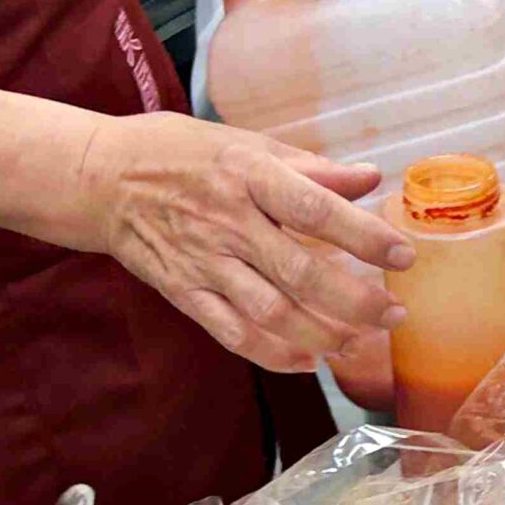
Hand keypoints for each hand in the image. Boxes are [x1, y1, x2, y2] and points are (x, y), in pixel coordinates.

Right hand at [77, 111, 414, 370]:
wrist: (100, 180)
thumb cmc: (181, 154)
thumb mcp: (245, 143)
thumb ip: (311, 167)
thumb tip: (371, 178)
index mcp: (247, 175)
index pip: (314, 209)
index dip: (363, 235)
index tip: (404, 255)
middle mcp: (227, 222)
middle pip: (299, 272)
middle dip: (354, 301)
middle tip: (394, 315)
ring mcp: (204, 262)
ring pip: (270, 312)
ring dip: (320, 334)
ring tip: (359, 342)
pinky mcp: (185, 293)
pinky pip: (233, 333)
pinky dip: (274, 353)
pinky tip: (309, 360)